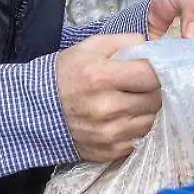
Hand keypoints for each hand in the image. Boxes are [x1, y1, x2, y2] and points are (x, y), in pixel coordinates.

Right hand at [57, 34, 161, 162]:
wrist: (35, 111)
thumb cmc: (65, 74)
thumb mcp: (90, 47)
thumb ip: (126, 41)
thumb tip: (154, 47)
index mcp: (102, 77)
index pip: (152, 75)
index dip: (158, 70)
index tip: (152, 69)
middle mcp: (107, 108)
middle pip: (155, 99)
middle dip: (153, 90)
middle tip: (142, 85)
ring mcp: (109, 133)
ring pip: (151, 120)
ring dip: (147, 110)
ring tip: (132, 101)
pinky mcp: (110, 152)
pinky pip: (140, 139)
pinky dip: (136, 128)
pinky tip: (123, 118)